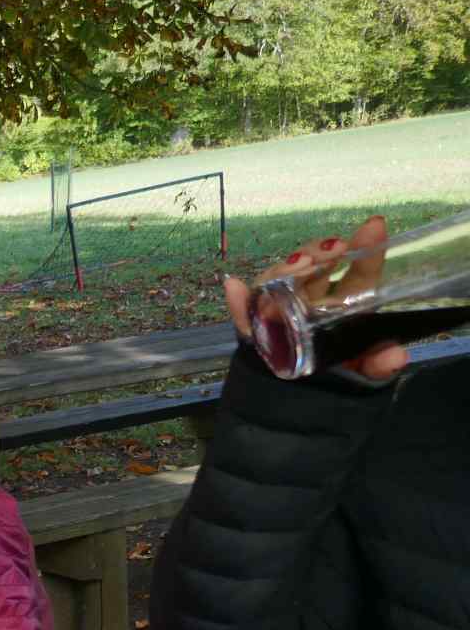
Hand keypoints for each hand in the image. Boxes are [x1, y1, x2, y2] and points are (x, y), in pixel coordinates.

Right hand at [228, 214, 404, 379]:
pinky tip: (233, 287)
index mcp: (345, 305)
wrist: (296, 404)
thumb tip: (395, 356)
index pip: (358, 272)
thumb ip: (379, 365)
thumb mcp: (364, 374)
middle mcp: (312, 299)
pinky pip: (243, 310)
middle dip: (321, 251)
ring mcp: (280, 309)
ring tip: (298, 265)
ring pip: (279, 279)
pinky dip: (237, 300)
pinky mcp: (254, 326)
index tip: (374, 226)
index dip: (367, 248)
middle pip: (314, 265)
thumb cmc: (336, 380)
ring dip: (285, 268)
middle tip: (334, 248)